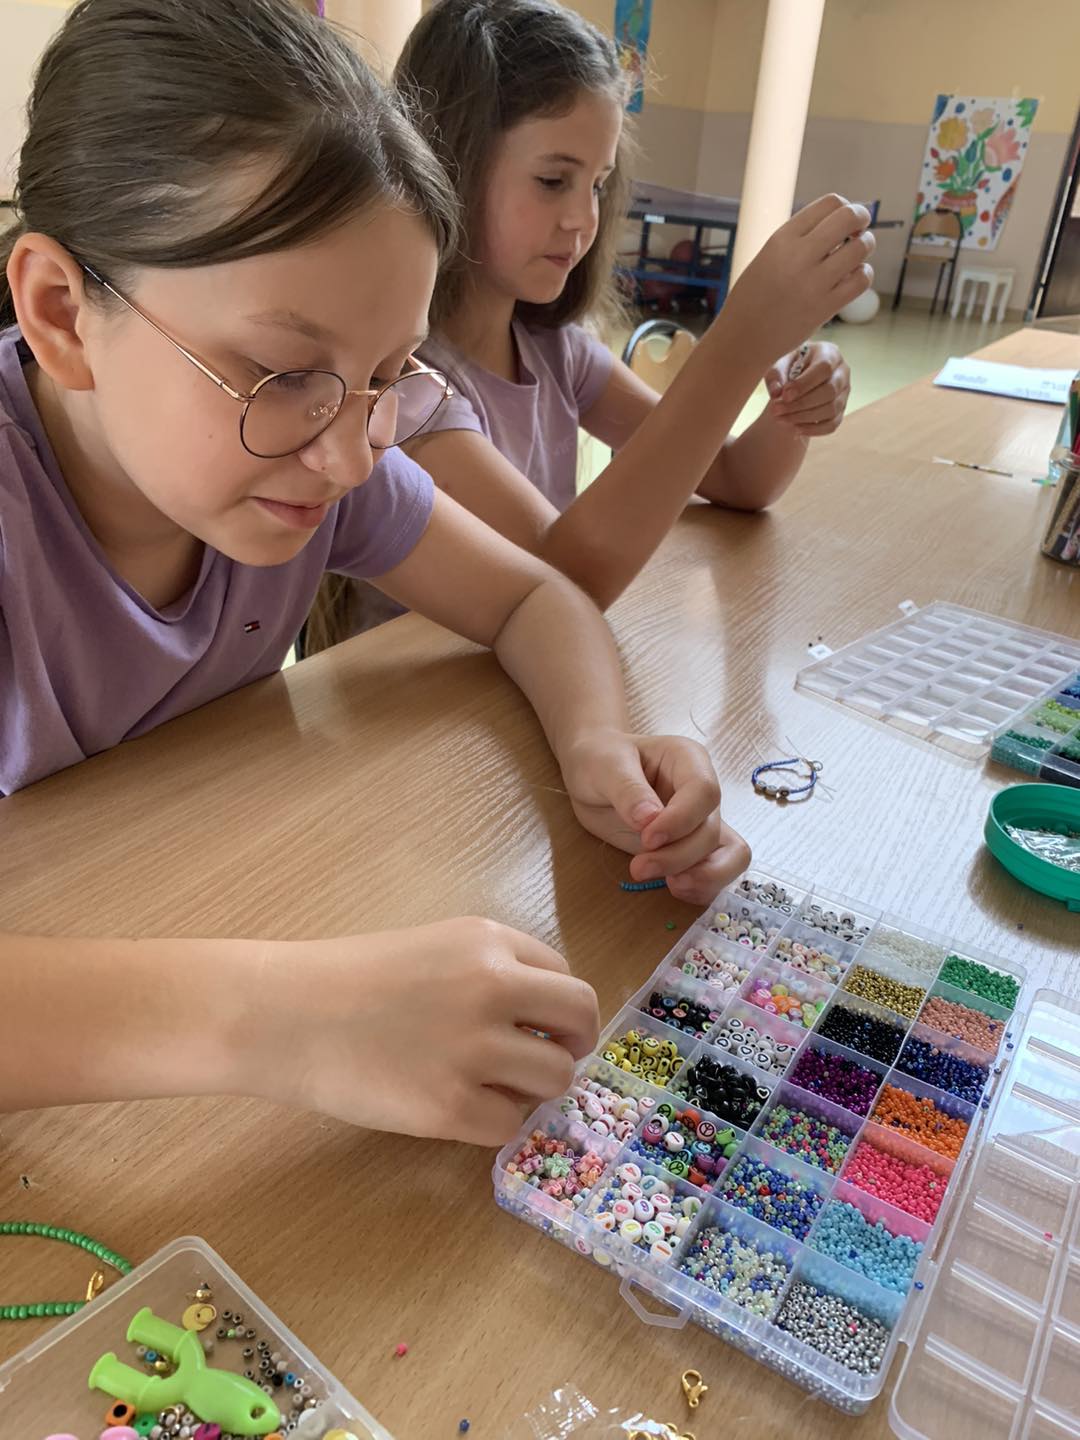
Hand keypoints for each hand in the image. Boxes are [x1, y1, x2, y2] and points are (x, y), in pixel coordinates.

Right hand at [257, 920, 598, 1144]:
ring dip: (533, 1089)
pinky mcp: (450, 1107)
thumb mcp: (432, 947)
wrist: (282, 1015)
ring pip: (556, 1078)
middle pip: (580, 1020)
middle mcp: (493, 987)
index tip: (538, 1027)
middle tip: (543, 1062)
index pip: (564, 977)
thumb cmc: (346, 980)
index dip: (556, 1009)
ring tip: (492, 1087)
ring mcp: (474, 1049)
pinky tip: (457, 1109)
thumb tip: (541, 1019)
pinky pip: (510, 1125)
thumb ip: (489, 970)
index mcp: (487, 941)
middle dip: (571, 1045)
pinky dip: (492, 1123)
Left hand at [560, 729, 751, 906]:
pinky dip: (702, 887)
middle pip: (711, 830)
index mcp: (688, 760)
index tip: (647, 838)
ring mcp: (701, 823)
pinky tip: (673, 888)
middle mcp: (702, 793)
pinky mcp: (693, 849)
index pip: (704, 791)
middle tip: (639, 868)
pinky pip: (717, 873)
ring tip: (668, 885)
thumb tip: (649, 820)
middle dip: (679, 856)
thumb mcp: (606, 766)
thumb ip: (627, 790)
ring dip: (701, 877)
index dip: (681, 820)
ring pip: (730, 855)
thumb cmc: (600, 760)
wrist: (592, 776)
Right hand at [722, 195, 874, 365]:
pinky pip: (861, 280)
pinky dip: (863, 274)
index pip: (830, 203)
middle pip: (848, 217)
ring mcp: (813, 282)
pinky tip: (853, 277)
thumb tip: (839, 221)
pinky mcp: (825, 308)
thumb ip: (798, 239)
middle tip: (860, 230)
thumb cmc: (754, 297)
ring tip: (856, 255)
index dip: (846, 207)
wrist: (743, 338)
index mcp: (782, 238)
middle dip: (861, 218)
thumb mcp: (767, 256)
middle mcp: (798, 256)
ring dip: (866, 246)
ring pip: (860, 248)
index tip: (845, 220)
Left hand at [765, 342, 850, 436]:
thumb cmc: (791, 366)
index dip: (804, 384)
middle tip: (776, 410)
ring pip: (831, 409)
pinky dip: (813, 429)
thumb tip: (777, 393)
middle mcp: (842, 372)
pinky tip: (794, 428)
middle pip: (829, 391)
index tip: (784, 395)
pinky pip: (832, 424)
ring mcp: (844, 392)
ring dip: (804, 418)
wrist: (800, 378)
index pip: (824, 368)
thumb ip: (776, 375)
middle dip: (801, 404)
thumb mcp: (780, 364)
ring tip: (781, 419)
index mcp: (829, 353)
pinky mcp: (841, 410)